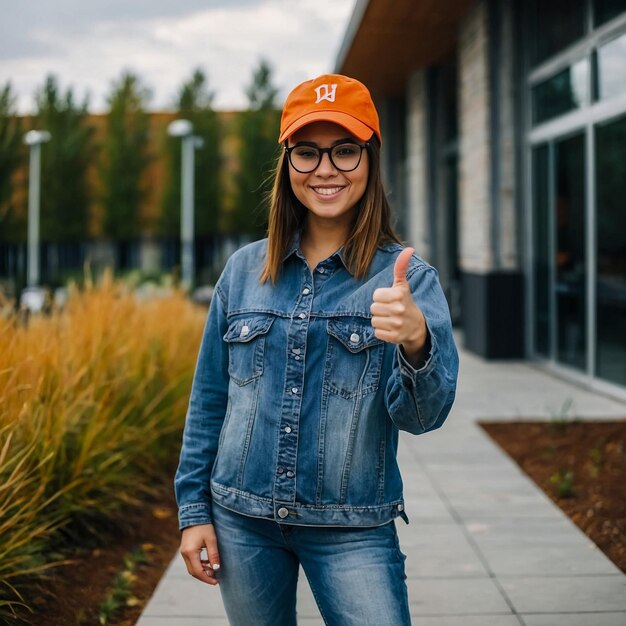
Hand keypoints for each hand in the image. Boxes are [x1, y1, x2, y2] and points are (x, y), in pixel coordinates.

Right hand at [180, 523, 220, 585]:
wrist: (195, 515)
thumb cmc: (204, 526)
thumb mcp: (211, 540)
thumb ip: (213, 555)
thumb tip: (216, 569)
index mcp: (190, 552)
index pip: (198, 572)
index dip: (207, 578)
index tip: (216, 582)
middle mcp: (184, 554)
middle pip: (193, 572)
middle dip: (204, 577)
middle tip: (215, 579)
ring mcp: (183, 552)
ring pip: (192, 568)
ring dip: (202, 571)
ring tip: (213, 571)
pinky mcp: (185, 550)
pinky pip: (191, 562)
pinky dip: (199, 565)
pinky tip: (207, 563)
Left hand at [371, 247, 428, 366]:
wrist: (418, 326)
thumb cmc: (406, 301)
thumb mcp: (403, 285)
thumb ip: (401, 267)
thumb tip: (409, 248)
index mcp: (399, 295)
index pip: (375, 296)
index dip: (381, 297)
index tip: (391, 300)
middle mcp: (399, 310)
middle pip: (373, 309)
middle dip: (380, 309)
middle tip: (391, 310)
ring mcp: (397, 325)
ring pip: (374, 321)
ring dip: (380, 320)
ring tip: (391, 319)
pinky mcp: (394, 337)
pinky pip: (377, 332)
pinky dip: (382, 331)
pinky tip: (392, 328)